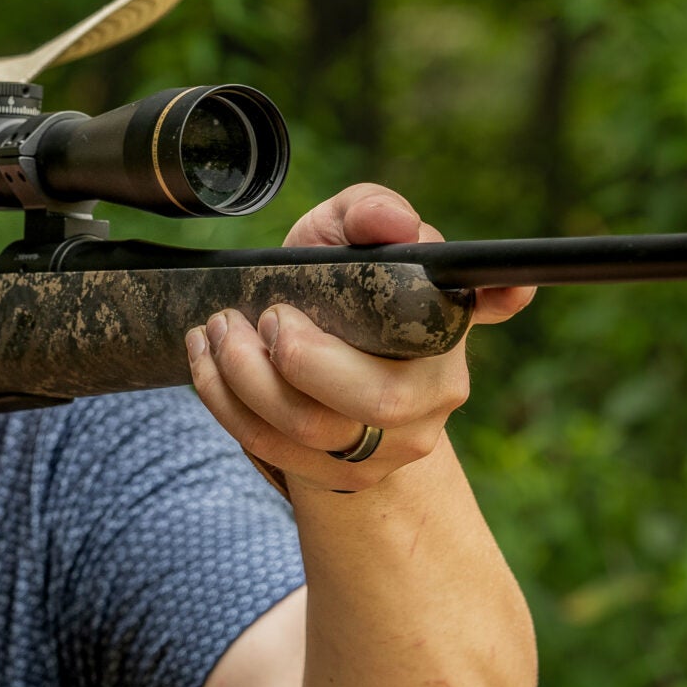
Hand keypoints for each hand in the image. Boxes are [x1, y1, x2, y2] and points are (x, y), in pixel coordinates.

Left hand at [183, 184, 535, 493]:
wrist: (313, 361)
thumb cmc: (336, 283)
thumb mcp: (343, 232)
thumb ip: (367, 210)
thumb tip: (395, 222)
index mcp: (448, 327)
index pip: (478, 311)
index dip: (465, 302)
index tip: (384, 292)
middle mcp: (433, 397)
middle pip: (376, 400)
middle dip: (298, 356)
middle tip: (263, 315)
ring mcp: (390, 446)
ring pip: (311, 430)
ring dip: (243, 374)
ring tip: (218, 329)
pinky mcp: (341, 476)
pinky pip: (274, 450)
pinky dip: (225, 401)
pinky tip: (209, 360)